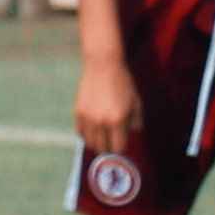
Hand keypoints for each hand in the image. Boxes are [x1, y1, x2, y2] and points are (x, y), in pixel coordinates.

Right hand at [71, 47, 139, 162]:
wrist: (102, 65)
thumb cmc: (123, 82)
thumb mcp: (136, 101)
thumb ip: (136, 120)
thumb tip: (134, 132)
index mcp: (117, 120)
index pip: (118, 146)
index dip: (121, 149)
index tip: (123, 146)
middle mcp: (101, 121)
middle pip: (102, 147)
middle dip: (108, 149)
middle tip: (112, 145)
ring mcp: (88, 117)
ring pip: (89, 142)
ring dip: (96, 143)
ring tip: (102, 141)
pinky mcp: (78, 112)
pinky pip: (80, 131)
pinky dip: (86, 135)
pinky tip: (93, 131)